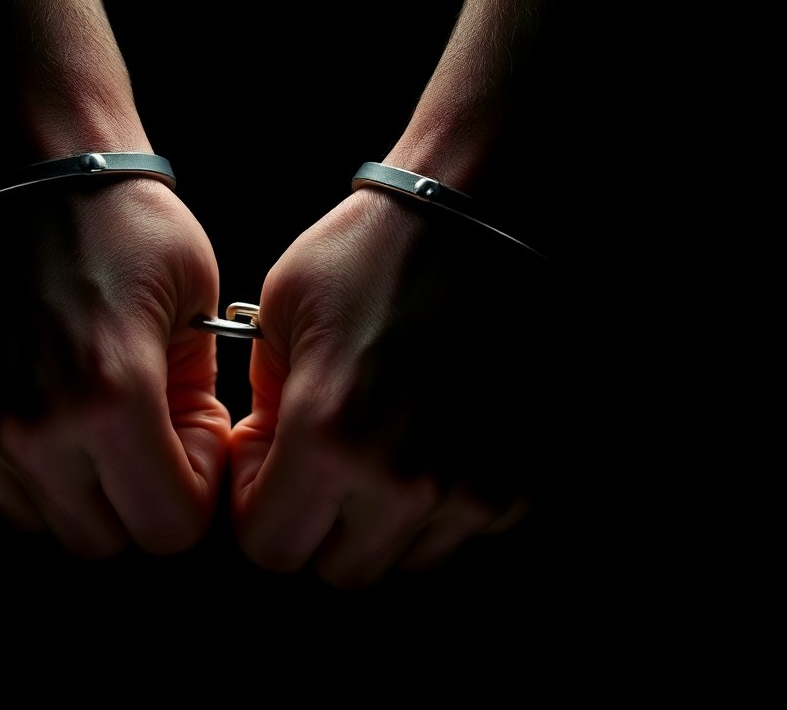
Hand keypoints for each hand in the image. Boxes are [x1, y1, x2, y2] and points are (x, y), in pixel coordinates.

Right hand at [0, 177, 229, 558]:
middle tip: (142, 428)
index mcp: (110, 397)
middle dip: (135, 497)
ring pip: (40, 523)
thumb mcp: (197, 301)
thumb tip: (189, 468)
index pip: (167, 531)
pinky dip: (20, 464)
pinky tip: (36, 395)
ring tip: (87, 408)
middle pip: (101, 541)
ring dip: (75, 486)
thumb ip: (200, 405)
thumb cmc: (123, 222)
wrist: (19, 163)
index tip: (189, 437)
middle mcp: (28, 428)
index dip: (193, 490)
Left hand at [229, 189, 560, 588]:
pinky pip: (467, 534)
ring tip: (386, 442)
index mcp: (330, 437)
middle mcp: (405, 481)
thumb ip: (261, 409)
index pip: (269, 549)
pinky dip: (445, 504)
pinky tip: (440, 436)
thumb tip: (264, 469)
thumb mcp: (281, 312)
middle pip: (339, 571)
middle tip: (325, 457)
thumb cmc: (373, 252)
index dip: (259, 506)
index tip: (272, 458)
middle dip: (319, 523)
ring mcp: (476, 488)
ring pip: (406, 561)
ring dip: (383, 521)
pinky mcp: (527, 483)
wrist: (490, 215)